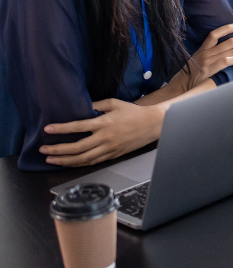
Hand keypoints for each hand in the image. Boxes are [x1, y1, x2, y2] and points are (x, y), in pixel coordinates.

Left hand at [41, 99, 165, 166]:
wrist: (153, 124)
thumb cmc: (134, 112)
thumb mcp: (114, 103)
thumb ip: (96, 105)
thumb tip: (82, 107)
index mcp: (104, 123)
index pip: (78, 127)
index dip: (61, 129)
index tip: (48, 129)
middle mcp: (105, 137)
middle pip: (77, 147)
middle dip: (58, 150)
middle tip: (44, 150)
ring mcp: (109, 148)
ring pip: (83, 158)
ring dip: (65, 160)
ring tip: (51, 160)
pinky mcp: (113, 155)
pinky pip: (93, 162)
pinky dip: (79, 164)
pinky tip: (69, 163)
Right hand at [171, 24, 232, 91]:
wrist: (181, 86)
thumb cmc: (189, 75)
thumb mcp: (197, 61)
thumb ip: (209, 56)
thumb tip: (225, 54)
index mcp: (202, 49)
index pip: (214, 34)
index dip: (227, 28)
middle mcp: (206, 53)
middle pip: (229, 42)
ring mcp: (208, 61)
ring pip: (231, 51)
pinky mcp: (209, 70)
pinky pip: (225, 61)